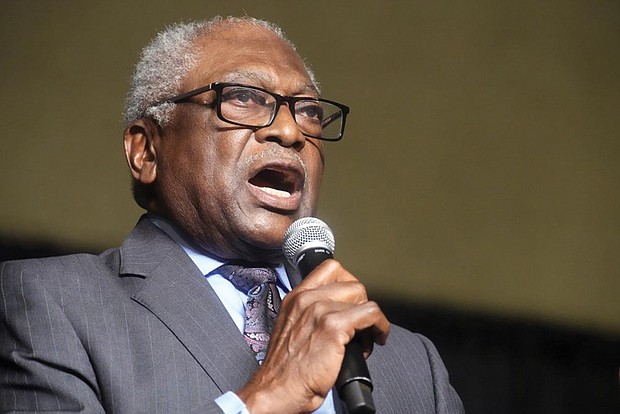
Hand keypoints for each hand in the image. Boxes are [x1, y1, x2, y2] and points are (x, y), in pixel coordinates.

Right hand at [236, 259, 389, 413]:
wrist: (277, 391)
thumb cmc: (286, 370)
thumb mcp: (291, 329)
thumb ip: (309, 314)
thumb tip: (339, 311)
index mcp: (296, 297)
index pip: (330, 269)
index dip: (348, 284)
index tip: (353, 302)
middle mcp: (306, 299)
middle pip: (351, 283)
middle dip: (361, 305)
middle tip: (359, 327)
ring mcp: (319, 310)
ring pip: (363, 298)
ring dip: (370, 319)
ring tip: (363, 339)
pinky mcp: (333, 326)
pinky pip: (371, 314)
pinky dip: (380, 327)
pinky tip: (375, 339)